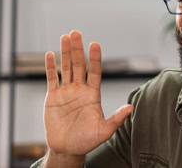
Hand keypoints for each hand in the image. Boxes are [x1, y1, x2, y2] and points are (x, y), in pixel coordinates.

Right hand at [44, 30, 132, 156]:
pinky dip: (50, 67)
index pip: (94, 72)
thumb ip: (116, 119)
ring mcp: (66, 92)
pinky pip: (51, 79)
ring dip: (64, 52)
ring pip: (65, 67)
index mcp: (92, 94)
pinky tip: (49, 55)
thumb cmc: (86, 141)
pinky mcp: (52, 97)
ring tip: (65, 37)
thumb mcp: (104, 131)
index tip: (95, 44)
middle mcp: (79, 89)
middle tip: (76, 33)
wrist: (67, 149)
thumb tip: (131, 108)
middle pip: (78, 65)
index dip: (95, 58)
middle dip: (77, 49)